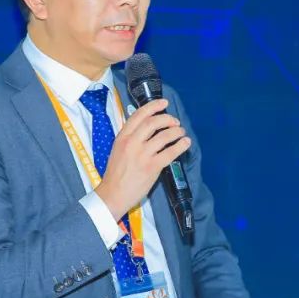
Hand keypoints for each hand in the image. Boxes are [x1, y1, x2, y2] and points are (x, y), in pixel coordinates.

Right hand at [95, 99, 190, 219]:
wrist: (113, 194)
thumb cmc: (116, 173)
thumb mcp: (118, 149)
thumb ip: (130, 138)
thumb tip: (148, 127)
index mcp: (122, 137)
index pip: (138, 115)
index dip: (153, 106)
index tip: (164, 103)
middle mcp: (131, 143)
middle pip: (153, 123)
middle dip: (167, 119)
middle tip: (175, 121)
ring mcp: (142, 155)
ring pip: (164, 136)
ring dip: (176, 131)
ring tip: (181, 132)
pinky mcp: (151, 167)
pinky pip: (170, 152)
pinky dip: (180, 146)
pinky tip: (185, 143)